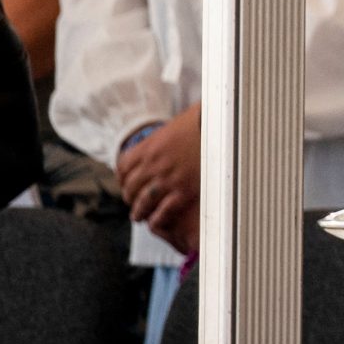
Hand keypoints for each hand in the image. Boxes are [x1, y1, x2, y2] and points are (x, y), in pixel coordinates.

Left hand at [118, 106, 204, 254]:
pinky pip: (163, 210)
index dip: (122, 178)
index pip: (123, 167)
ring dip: (139, 211)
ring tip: (139, 217)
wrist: (220, 125)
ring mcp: (168, 178)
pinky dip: (157, 218)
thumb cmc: (200, 122)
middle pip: (130, 186)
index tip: (126, 183)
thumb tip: (159, 146)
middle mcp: (154, 164)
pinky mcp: (184, 190)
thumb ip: (161, 141)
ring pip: (143, 201)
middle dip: (129, 197)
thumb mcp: (173, 128)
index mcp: (149, 147)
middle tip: (133, 202)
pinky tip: (156, 222)